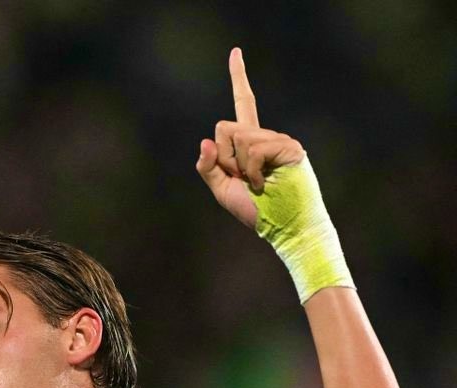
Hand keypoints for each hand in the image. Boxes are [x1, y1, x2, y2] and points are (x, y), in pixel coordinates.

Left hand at [195, 48, 304, 228]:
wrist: (284, 227)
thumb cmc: (255, 209)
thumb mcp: (221, 188)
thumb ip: (208, 167)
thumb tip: (205, 141)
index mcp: (250, 142)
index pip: (243, 104)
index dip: (238, 77)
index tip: (235, 51)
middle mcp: (265, 135)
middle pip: (225, 128)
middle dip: (225, 159)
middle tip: (243, 179)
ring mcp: (279, 139)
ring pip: (238, 138)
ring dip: (239, 167)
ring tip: (257, 183)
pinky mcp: (289, 147)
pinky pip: (254, 149)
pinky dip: (253, 171)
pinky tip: (265, 184)